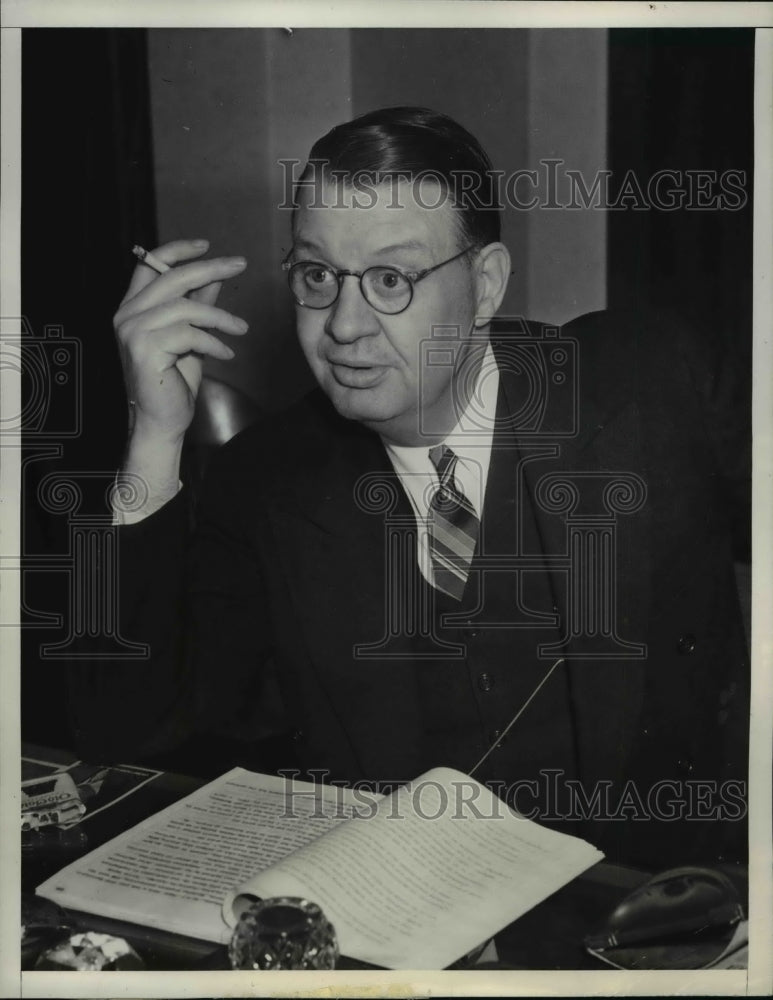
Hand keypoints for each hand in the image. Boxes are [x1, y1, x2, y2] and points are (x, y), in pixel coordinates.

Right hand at [114, 238, 247, 445]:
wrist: (162, 420)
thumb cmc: (174, 381)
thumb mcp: (191, 337)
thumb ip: (198, 305)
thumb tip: (214, 278)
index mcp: (133, 308)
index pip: (150, 265)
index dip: (178, 251)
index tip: (207, 246)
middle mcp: (127, 315)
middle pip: (172, 278)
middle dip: (210, 268)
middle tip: (239, 265)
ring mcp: (133, 331)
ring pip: (185, 307)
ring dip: (220, 317)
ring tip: (240, 329)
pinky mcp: (145, 349)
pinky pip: (189, 334)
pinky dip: (214, 342)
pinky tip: (226, 353)